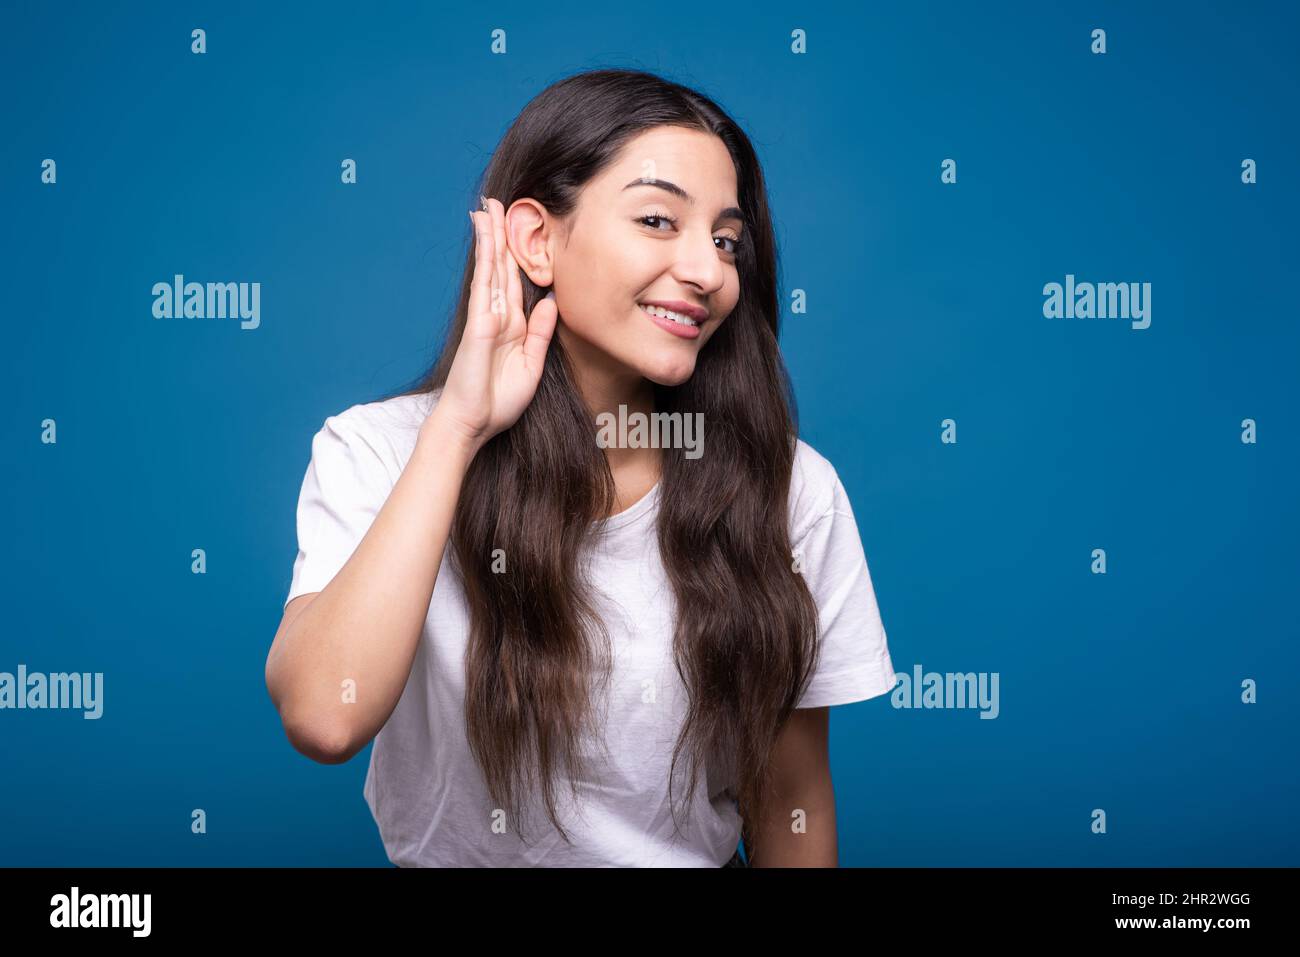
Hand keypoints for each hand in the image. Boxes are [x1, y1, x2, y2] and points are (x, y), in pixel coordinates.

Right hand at [428, 197, 558, 454]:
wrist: (473, 425)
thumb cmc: (498, 404)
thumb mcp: (531, 366)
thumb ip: (539, 334)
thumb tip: (551, 304)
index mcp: (511, 327)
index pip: (515, 284)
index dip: (516, 256)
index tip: (518, 230)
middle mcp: (497, 316)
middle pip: (500, 268)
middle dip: (499, 235)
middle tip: (498, 203)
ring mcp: (485, 317)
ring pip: (490, 269)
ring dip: (490, 237)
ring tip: (488, 207)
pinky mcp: (479, 323)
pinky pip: (484, 284)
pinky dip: (485, 259)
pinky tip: (485, 237)